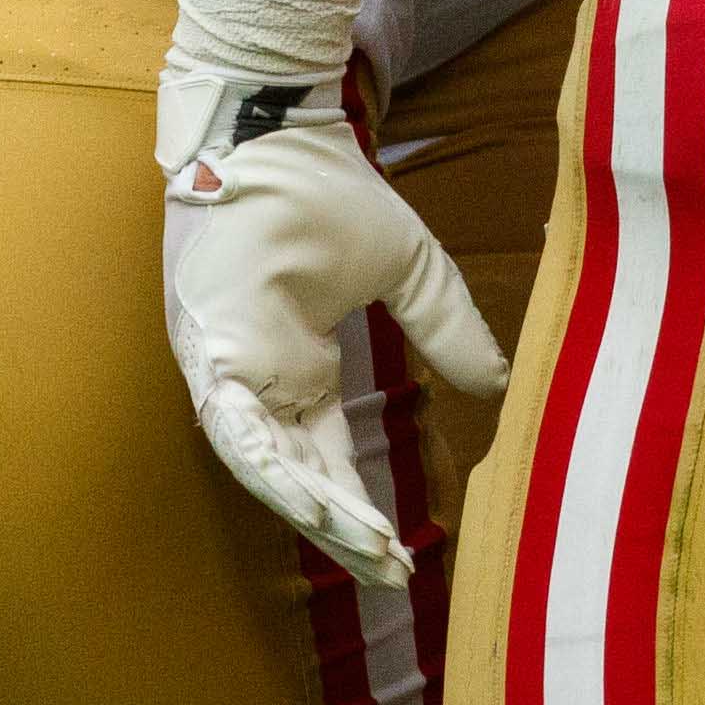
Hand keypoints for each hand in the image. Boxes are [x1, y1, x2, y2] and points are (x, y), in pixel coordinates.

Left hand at [157, 57, 507, 585]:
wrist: (276, 130)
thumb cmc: (328, 190)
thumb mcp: (406, 268)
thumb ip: (446, 324)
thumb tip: (498, 383)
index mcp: (298, 371)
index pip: (328, 461)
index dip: (362, 509)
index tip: (403, 555)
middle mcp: (258, 383)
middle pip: (297, 480)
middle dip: (342, 530)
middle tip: (390, 574)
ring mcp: (226, 371)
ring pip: (264, 469)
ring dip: (311, 511)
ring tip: (363, 548)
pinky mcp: (205, 350)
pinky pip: (234, 429)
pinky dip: (269, 468)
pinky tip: (308, 503)